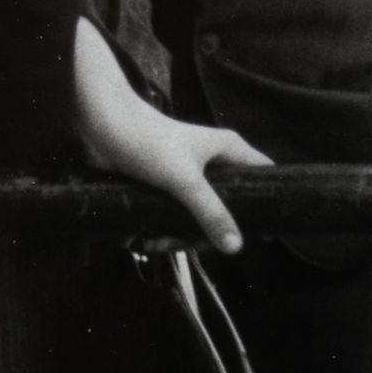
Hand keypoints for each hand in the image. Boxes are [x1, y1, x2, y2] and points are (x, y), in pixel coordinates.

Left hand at [71, 22, 265, 255]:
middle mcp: (212, 162)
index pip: (264, 173)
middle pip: (227, 209)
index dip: (270, 201)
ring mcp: (188, 176)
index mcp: (228, 150)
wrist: (101, 125)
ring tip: (155, 244)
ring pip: (196, 218)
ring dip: (177, 237)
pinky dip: (160, 231)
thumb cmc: (147, 141)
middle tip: (186, 245)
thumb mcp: (184, 180)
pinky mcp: (164, 186)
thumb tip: (235, 247)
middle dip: (205, 234)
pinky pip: (172, 216)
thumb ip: (211, 212)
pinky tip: (144, 240)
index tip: (264, 234)